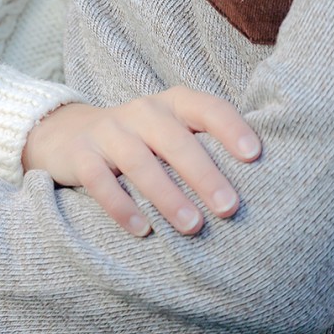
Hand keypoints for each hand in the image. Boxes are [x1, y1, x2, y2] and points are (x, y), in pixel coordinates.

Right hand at [22, 87, 260, 236]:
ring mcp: (108, 131)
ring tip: (193, 227)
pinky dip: (120, 205)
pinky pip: (99, 180)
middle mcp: (141, 112)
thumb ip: (205, 147)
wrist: (68, 134)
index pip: (205, 106)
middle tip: (230, 207)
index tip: (254, 156)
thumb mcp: (172, 133)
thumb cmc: (142, 142)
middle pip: (174, 138)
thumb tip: (265, 185)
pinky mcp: (80, 155)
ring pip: (138, 160)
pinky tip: (141, 229)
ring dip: (167, 194)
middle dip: (203, 172)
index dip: (230, 127)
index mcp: (171, 104)